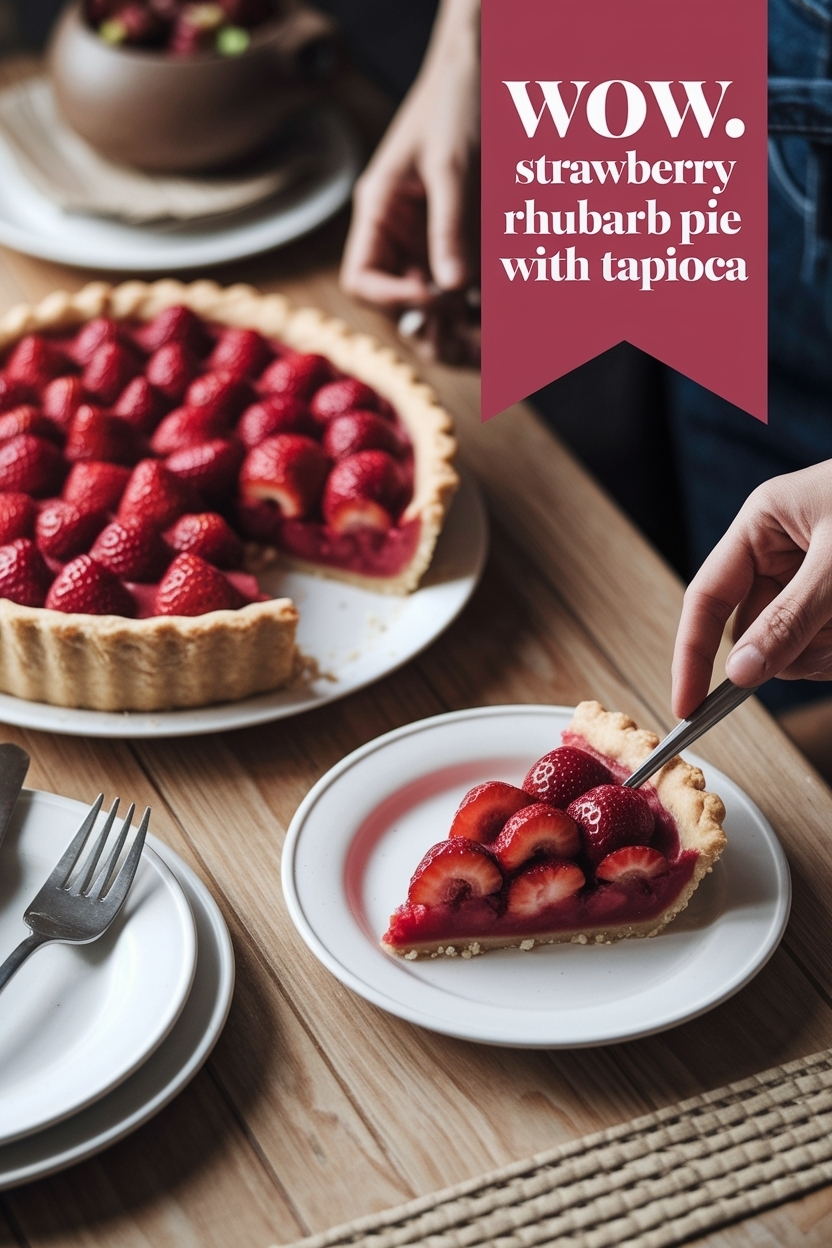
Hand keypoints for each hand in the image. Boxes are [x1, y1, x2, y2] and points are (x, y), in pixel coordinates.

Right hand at [340, 0, 479, 309]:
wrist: (479, 69)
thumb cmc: (455, 103)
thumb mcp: (453, 167)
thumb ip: (451, 227)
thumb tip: (451, 288)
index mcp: (376, 211)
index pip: (360, 280)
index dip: (392, 301)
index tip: (437, 299)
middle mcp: (392, 232)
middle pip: (393, 300)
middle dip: (426, 318)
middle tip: (469, 325)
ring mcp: (420, 237)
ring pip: (426, 299)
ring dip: (452, 318)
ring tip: (486, 329)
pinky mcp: (450, 236)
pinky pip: (456, 281)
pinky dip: (474, 300)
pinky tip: (495, 306)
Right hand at [672, 459, 831, 718]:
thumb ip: (791, 618)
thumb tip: (741, 672)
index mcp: (762, 526)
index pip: (706, 598)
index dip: (691, 655)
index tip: (687, 707)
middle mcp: (780, 555)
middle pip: (755, 633)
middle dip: (794, 647)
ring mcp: (812, 581)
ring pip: (794, 649)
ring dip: (828, 650)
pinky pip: (826, 649)